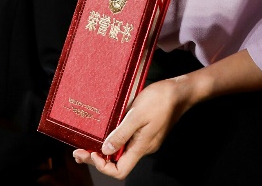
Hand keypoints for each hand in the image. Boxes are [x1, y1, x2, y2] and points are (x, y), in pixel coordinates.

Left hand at [72, 75, 194, 179]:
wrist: (182, 91)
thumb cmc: (161, 100)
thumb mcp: (136, 115)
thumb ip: (121, 134)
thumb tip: (105, 151)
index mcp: (141, 146)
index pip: (119, 170)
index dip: (102, 166)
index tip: (90, 153)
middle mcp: (143, 147)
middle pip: (118, 162)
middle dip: (97, 158)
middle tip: (78, 150)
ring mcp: (146, 140)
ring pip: (122, 151)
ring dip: (105, 148)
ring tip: (88, 141)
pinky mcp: (147, 131)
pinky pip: (128, 141)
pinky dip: (114, 138)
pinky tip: (107, 129)